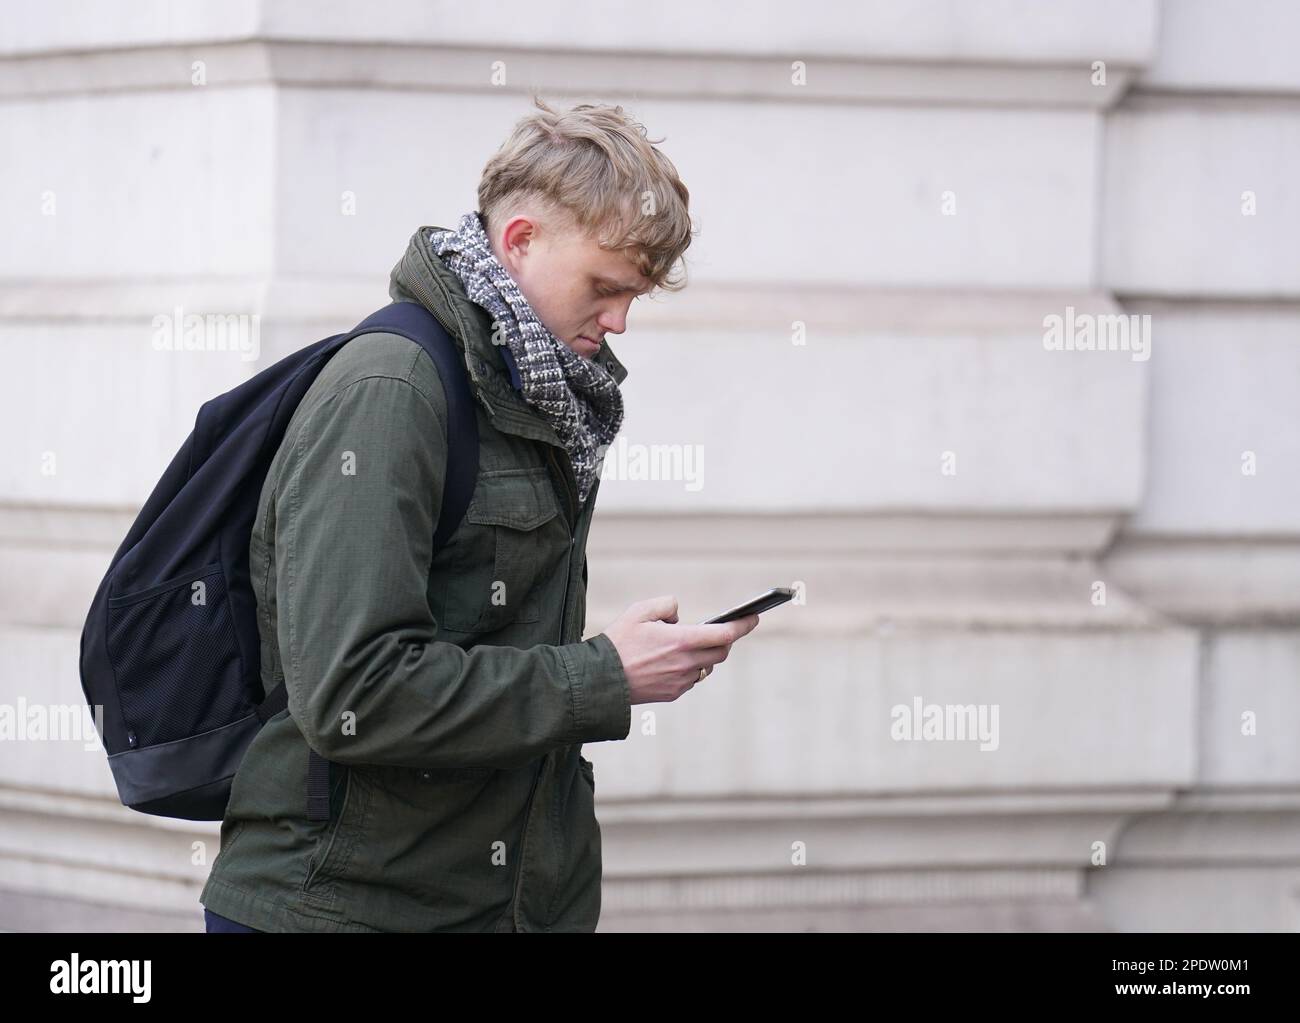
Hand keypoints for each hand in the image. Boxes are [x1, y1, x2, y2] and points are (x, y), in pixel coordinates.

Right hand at [601, 595, 759, 703]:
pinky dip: (690, 668)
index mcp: (681, 641)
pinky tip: (672, 661)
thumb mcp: (639, 611)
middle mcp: (686, 663)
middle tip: (720, 630)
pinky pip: (691, 679)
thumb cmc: (618, 642)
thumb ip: (666, 605)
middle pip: (721, 652)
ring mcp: (681, 681)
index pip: (724, 633)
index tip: (754, 617)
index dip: (743, 625)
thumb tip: (679, 616)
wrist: (600, 679)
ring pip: (706, 666)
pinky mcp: (673, 693)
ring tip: (688, 644)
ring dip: (705, 655)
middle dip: (724, 640)